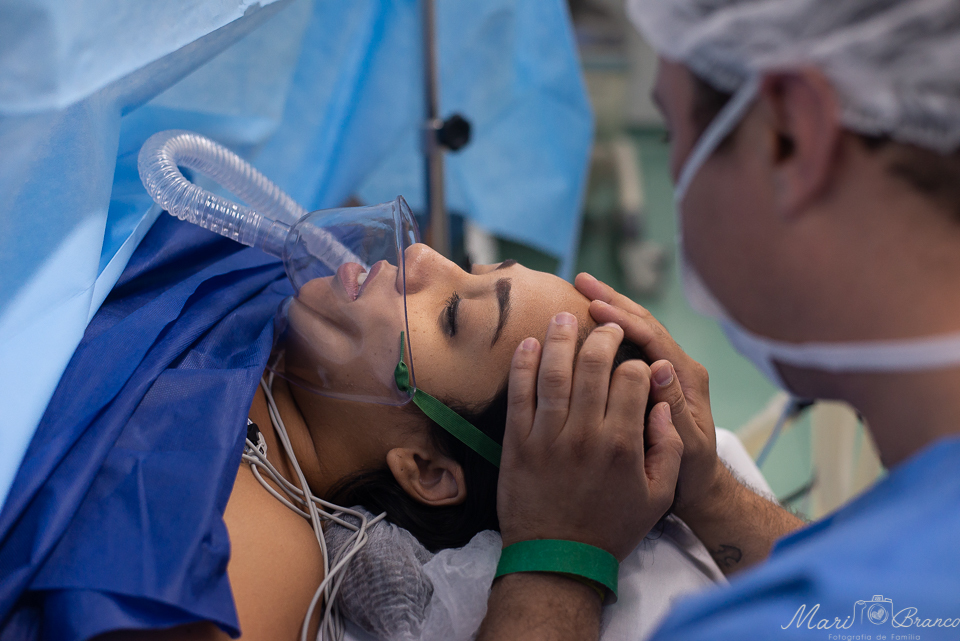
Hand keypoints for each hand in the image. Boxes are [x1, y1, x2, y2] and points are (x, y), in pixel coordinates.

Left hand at [497, 312, 682, 560]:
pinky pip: (520, 394)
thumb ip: (667, 449)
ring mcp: (548, 436)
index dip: (635, 360)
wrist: (557, 559)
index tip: (633, 356)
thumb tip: (660, 406)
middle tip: (604, 323)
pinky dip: (524, 365)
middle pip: (594, 366)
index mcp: (624, 444)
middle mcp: (587, 434)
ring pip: (555, 372)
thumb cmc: (611, 528)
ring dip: (561, 337)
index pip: (632, 380)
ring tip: (566, 316)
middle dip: (602, 336)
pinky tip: (529, 344)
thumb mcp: (656, 496)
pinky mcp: (518, 442)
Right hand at [575, 273, 721, 516]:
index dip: (623, 321)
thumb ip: (675, 409)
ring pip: (639, 329)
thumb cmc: (692, 472)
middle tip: (581, 281)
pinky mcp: (655, 377)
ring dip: (612, 307)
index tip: (594, 307)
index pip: (653, 338)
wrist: (699, 486)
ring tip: (582, 289)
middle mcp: (679, 367)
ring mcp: (667, 370)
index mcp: (687, 378)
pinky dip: (612, 327)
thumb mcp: (685, 447)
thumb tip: (660, 368)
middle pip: (645, 323)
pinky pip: (633, 344)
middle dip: (614, 300)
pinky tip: (590, 319)